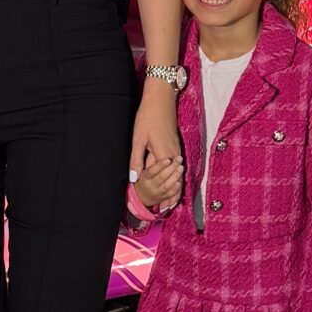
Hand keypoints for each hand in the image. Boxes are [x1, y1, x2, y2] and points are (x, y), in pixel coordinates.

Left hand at [128, 86, 181, 203]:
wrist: (161, 101)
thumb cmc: (147, 118)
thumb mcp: (138, 139)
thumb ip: (136, 159)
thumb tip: (134, 178)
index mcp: (163, 155)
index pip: (164, 181)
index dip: (163, 196)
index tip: (161, 209)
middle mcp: (174, 155)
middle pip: (174, 180)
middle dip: (171, 195)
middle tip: (166, 210)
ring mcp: (177, 150)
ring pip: (177, 174)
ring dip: (174, 187)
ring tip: (170, 203)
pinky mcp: (176, 146)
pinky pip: (177, 166)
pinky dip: (175, 177)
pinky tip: (172, 182)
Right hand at [133, 156, 182, 213]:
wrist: (142, 196)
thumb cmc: (144, 178)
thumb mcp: (143, 168)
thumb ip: (149, 160)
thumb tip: (154, 152)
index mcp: (144, 177)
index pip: (151, 171)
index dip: (160, 165)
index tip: (168, 159)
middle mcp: (150, 185)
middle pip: (161, 177)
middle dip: (171, 168)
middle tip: (179, 159)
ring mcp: (157, 192)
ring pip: (167, 186)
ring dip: (175, 176)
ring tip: (181, 167)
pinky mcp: (163, 197)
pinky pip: (170, 194)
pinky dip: (176, 189)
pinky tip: (180, 182)